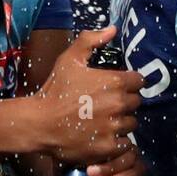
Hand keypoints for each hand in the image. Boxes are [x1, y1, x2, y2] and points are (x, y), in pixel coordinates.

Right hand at [34, 26, 142, 165]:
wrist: (38, 123)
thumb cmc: (55, 90)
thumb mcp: (69, 60)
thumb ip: (91, 41)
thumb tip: (113, 29)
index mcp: (115, 82)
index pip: (138, 81)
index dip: (129, 83)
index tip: (116, 87)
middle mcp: (119, 104)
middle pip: (135, 102)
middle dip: (124, 102)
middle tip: (107, 105)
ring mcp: (115, 126)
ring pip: (131, 123)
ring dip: (121, 122)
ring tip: (104, 121)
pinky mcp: (109, 146)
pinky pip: (125, 143)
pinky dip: (118, 141)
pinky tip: (104, 136)